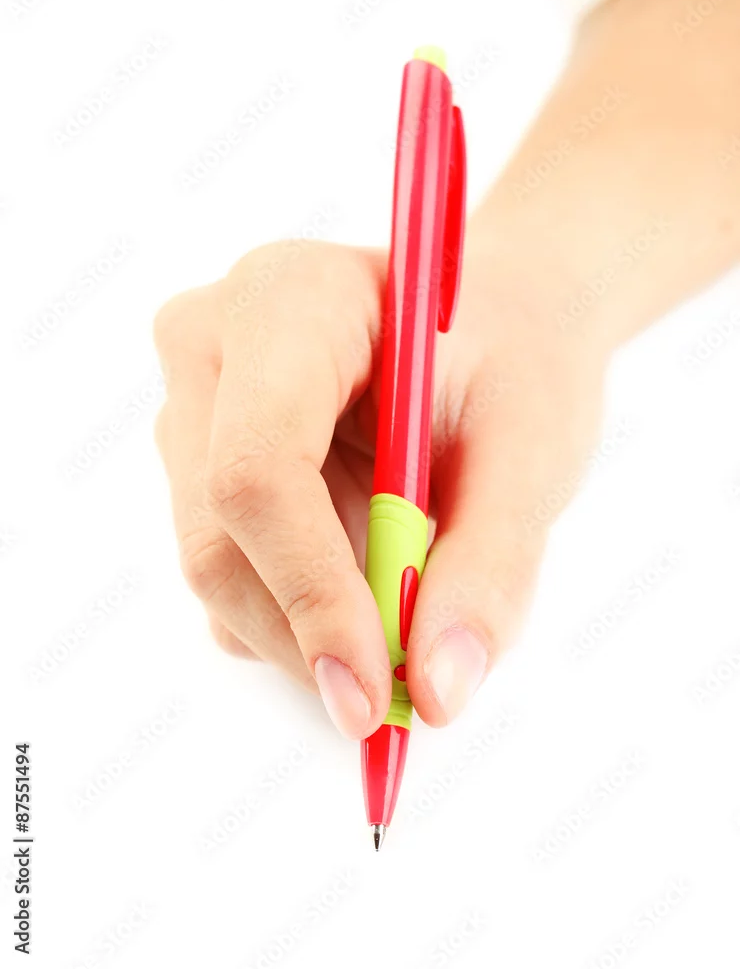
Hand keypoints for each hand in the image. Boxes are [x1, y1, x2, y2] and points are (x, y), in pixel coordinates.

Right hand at [154, 236, 605, 738]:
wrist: (498, 321)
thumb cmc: (518, 356)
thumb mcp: (531, 447)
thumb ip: (489, 566)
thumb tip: (438, 693)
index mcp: (287, 302)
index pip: (257, 467)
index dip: (310, 590)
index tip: (377, 691)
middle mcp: (212, 347)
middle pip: (219, 533)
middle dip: (310, 636)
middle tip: (403, 703)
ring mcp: (193, 406)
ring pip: (215, 565)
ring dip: (307, 631)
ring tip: (404, 621)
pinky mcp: (199, 462)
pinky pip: (226, 569)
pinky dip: (295, 613)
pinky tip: (363, 585)